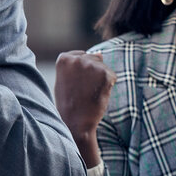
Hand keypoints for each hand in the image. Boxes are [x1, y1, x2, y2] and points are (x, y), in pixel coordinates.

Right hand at [54, 51, 114, 167]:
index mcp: (63, 59)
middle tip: (83, 91)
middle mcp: (77, 59)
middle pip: (94, 58)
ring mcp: (91, 66)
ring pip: (103, 68)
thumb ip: (78, 64)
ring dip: (100, 80)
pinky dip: (108, 86)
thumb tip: (100, 53)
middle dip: (92, 73)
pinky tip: (97, 95)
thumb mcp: (66, 79)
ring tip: (89, 94)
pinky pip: (112, 76)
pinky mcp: (105, 74)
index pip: (80, 56)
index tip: (74, 85)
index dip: (80, 72)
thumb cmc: (69, 103)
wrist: (76, 123)